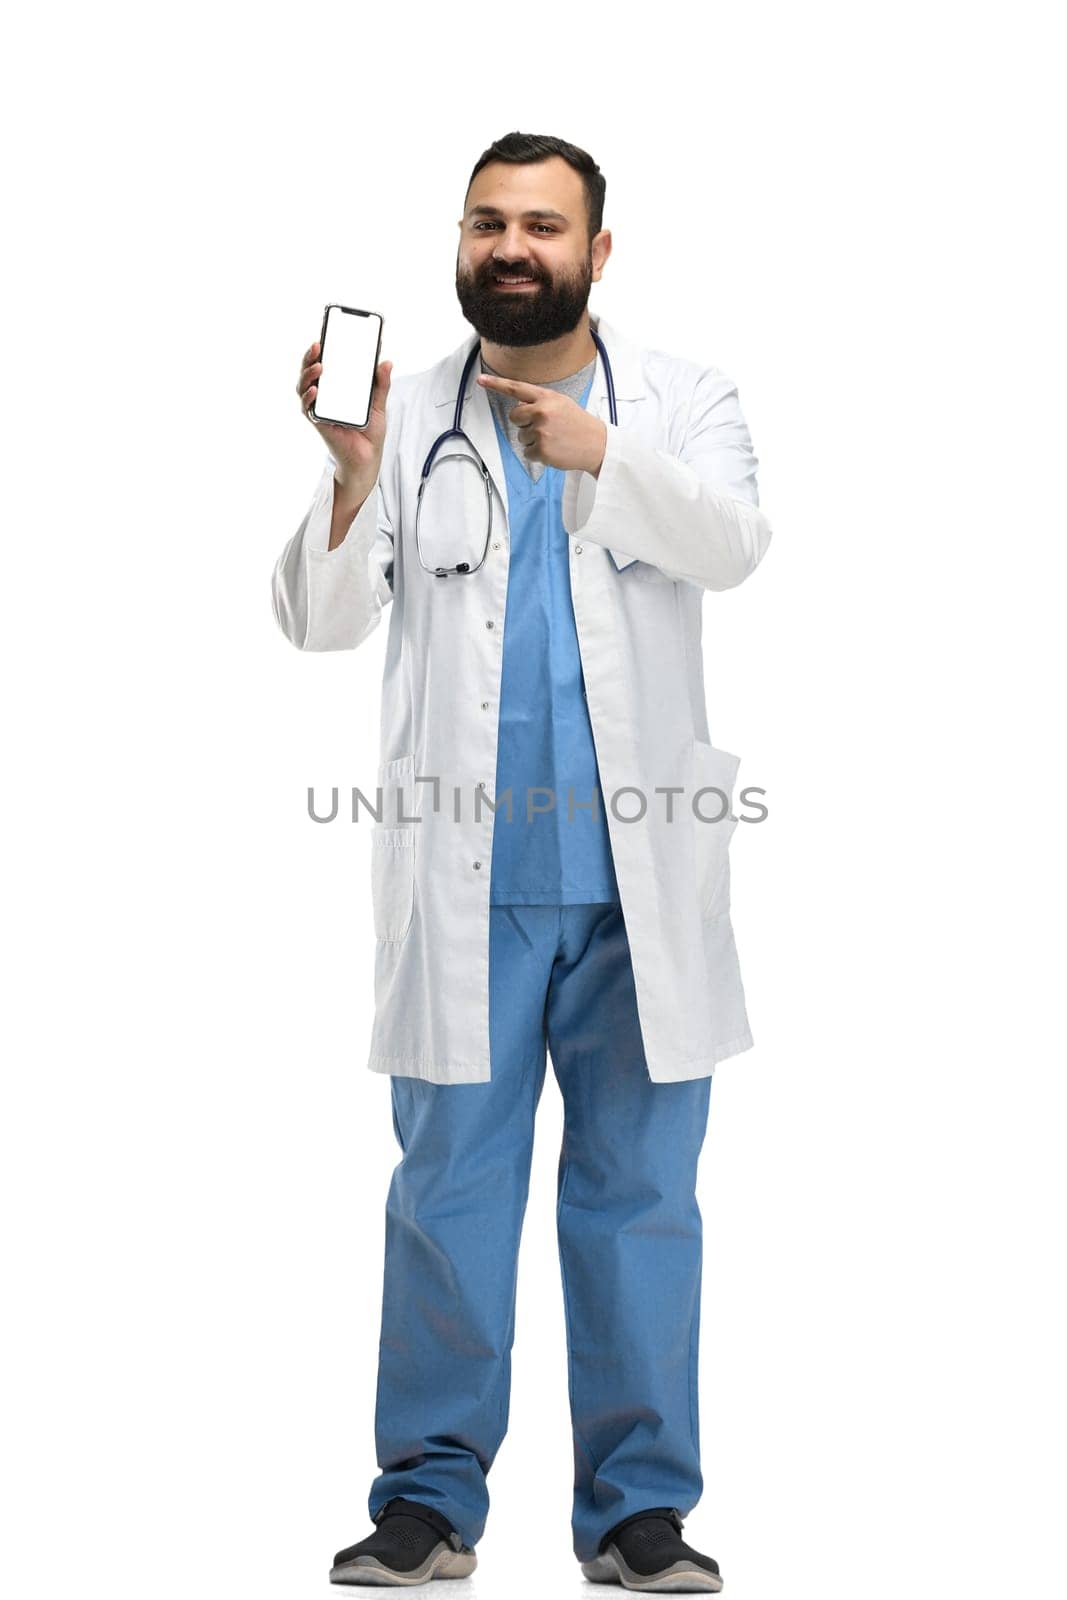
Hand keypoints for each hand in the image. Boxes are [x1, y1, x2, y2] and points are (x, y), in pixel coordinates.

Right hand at [296, 340, 391, 493]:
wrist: (368, 458)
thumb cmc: (369, 431)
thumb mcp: (379, 403)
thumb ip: (381, 384)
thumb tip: (386, 362)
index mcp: (337, 387)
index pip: (326, 363)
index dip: (322, 349)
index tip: (325, 334)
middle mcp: (324, 396)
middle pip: (310, 371)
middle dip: (310, 357)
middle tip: (318, 344)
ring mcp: (319, 408)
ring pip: (304, 387)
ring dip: (307, 374)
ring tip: (318, 365)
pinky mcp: (319, 423)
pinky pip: (308, 409)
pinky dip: (308, 399)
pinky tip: (315, 391)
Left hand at [476, 374, 607, 475]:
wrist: (597, 445)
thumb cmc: (578, 424)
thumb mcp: (561, 404)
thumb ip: (540, 401)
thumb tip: (519, 405)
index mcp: (547, 397)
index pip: (516, 388)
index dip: (496, 384)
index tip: (481, 380)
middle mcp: (542, 411)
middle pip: (514, 416)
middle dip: (524, 423)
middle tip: (545, 427)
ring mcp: (541, 431)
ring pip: (521, 437)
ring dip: (533, 440)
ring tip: (553, 439)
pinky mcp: (541, 449)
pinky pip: (527, 452)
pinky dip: (538, 454)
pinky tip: (553, 450)